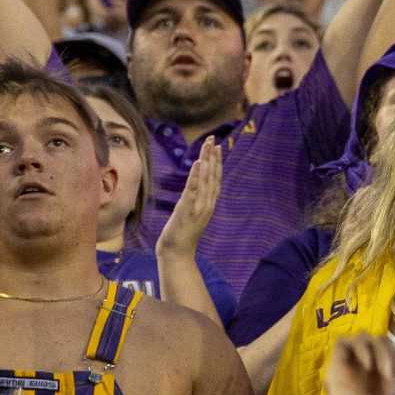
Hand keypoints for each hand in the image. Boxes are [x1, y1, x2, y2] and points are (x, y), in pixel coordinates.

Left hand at [160, 137, 221, 257]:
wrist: (177, 255)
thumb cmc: (181, 237)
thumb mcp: (190, 216)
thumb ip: (195, 203)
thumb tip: (194, 191)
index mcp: (208, 205)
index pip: (215, 179)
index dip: (216, 163)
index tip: (217, 147)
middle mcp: (207, 204)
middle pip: (213, 176)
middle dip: (214, 157)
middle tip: (214, 140)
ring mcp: (199, 207)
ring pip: (206, 180)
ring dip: (208, 161)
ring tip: (209, 146)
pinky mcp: (188, 210)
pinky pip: (193, 189)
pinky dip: (197, 175)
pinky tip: (198, 163)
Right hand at [323, 334, 394, 394]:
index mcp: (385, 380)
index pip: (393, 350)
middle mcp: (368, 373)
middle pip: (378, 341)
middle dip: (390, 352)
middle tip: (392, 375)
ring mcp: (351, 371)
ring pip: (361, 338)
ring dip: (377, 348)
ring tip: (382, 371)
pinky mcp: (336, 370)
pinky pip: (342, 343)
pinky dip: (357, 346)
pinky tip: (366, 364)